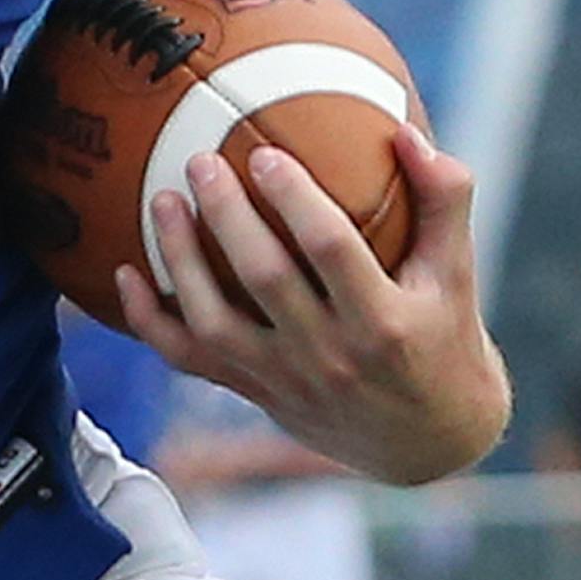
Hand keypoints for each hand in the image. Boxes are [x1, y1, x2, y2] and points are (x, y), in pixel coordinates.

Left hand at [115, 125, 509, 485]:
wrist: (428, 444)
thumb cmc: (443, 339)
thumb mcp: (456, 274)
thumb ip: (443, 201)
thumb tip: (409, 135)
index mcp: (384, 321)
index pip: (331, 250)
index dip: (295, 199)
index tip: (265, 152)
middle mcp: (331, 356)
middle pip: (264, 278)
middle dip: (226, 216)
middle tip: (200, 161)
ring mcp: (285, 379)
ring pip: (215, 322)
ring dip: (180, 260)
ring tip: (160, 200)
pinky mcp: (254, 392)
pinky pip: (188, 359)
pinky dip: (150, 320)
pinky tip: (124, 273)